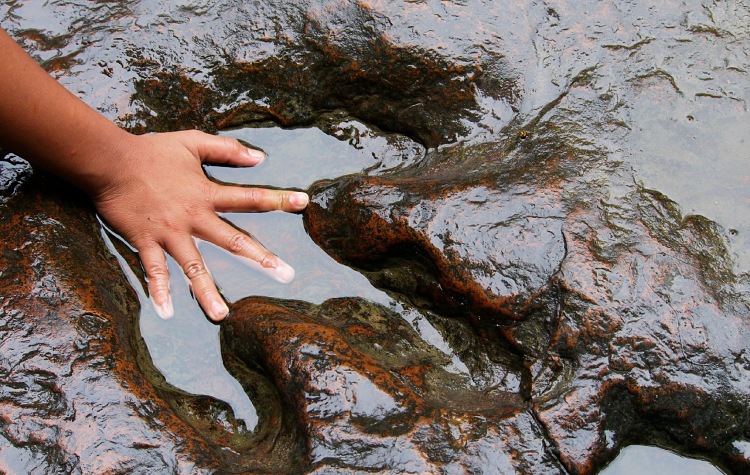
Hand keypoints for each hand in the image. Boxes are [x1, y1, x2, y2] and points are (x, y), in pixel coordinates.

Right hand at [92, 130, 308, 320]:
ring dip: (207, 292)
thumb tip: (259, 157)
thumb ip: (226, 149)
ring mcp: (170, 232)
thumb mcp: (193, 142)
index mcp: (206, 193)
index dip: (278, 199)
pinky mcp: (145, 241)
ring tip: (222, 316)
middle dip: (261, 258)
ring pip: (193, 266)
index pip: (250, 197)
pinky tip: (166, 313)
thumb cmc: (152, 151)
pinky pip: (154, 271)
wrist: (110, 160)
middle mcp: (193, 217)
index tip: (305, 202)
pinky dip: (158, 291)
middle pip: (233, 240)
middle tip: (286, 275)